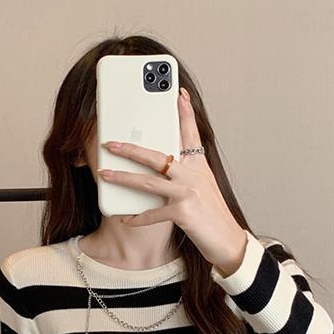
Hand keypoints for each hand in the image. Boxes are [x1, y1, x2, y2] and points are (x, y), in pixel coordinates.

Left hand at [97, 86, 247, 272]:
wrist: (228, 241)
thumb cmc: (213, 216)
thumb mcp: (203, 189)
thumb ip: (186, 176)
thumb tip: (164, 169)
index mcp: (199, 166)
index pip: (190, 134)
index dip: (185, 113)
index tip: (179, 93)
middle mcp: (193, 175)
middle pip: (156, 156)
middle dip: (130, 149)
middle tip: (110, 143)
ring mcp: (188, 192)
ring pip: (148, 182)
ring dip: (122, 178)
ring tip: (104, 174)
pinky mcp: (183, 212)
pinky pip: (152, 214)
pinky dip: (137, 218)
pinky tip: (124, 218)